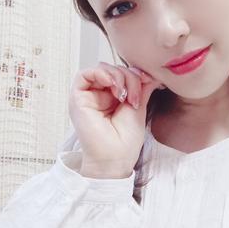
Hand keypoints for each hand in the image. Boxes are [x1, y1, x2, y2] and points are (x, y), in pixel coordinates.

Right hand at [67, 62, 163, 177]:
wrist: (115, 158)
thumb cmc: (125, 141)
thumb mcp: (138, 109)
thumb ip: (142, 89)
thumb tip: (150, 74)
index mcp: (114, 99)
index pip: (123, 74)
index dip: (136, 74)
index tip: (148, 82)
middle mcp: (100, 96)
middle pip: (114, 70)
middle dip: (129, 77)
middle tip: (135, 97)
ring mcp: (89, 96)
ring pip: (102, 69)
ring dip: (118, 76)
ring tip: (124, 96)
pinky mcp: (78, 98)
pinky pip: (84, 74)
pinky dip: (101, 73)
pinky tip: (113, 85)